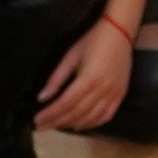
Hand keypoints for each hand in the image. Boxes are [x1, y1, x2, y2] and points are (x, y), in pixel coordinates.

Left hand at [36, 16, 134, 131]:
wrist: (120, 30)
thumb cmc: (92, 40)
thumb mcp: (70, 56)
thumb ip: (56, 78)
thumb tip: (42, 97)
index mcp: (88, 79)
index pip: (65, 104)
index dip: (50, 114)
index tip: (36, 121)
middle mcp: (102, 90)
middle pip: (76, 113)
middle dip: (57, 122)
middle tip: (42, 127)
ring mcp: (114, 94)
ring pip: (91, 118)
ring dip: (73, 124)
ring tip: (57, 126)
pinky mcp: (121, 94)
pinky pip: (107, 116)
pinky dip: (92, 124)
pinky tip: (80, 125)